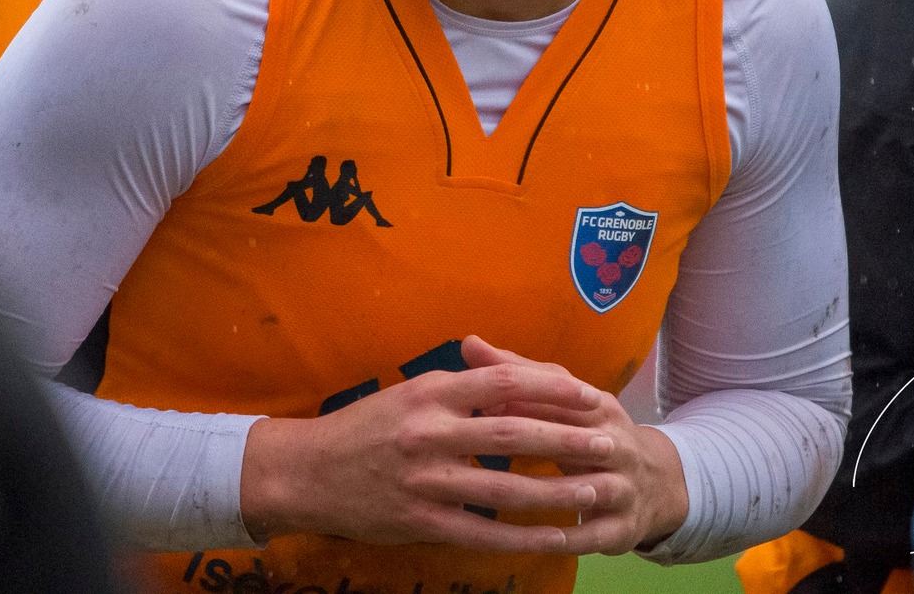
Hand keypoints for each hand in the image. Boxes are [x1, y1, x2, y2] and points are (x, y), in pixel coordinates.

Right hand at [238, 349, 619, 550]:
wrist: (304, 473)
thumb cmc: (363, 428)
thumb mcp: (410, 394)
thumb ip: (459, 387)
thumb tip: (513, 378)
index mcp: (429, 393)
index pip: (502, 383)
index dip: (550, 389)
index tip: (589, 396)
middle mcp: (428, 433)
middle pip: (512, 434)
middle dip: (566, 440)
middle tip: (609, 442)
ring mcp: (424, 481)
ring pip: (503, 488)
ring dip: (555, 491)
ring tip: (595, 490)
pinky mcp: (420, 522)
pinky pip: (482, 531)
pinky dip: (523, 536)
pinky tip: (556, 536)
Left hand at [465, 335, 690, 555]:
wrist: (652, 481)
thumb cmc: (590, 433)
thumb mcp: (562, 401)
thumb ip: (517, 374)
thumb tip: (468, 343)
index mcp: (600, 408)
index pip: (564, 397)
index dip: (524, 398)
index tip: (481, 402)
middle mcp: (617, 444)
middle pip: (579, 439)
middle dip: (537, 439)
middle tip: (488, 444)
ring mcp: (625, 486)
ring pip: (592, 487)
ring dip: (555, 491)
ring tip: (513, 495)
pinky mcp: (624, 526)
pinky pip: (595, 535)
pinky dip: (570, 538)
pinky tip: (538, 540)